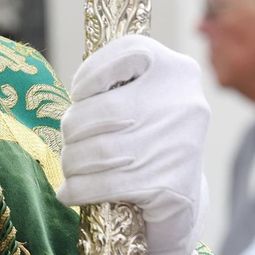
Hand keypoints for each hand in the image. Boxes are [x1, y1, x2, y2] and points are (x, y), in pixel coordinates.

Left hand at [56, 33, 209, 254]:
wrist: (184, 202)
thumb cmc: (149, 142)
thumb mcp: (142, 101)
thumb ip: (115, 84)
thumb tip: (77, 95)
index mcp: (177, 71)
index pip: (129, 51)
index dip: (92, 72)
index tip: (79, 95)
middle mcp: (185, 103)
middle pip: (106, 109)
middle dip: (74, 128)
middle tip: (69, 140)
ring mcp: (179, 146)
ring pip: (102, 150)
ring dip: (73, 161)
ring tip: (69, 167)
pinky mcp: (170, 187)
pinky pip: (107, 184)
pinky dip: (79, 189)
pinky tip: (69, 192)